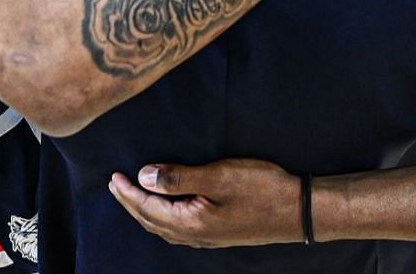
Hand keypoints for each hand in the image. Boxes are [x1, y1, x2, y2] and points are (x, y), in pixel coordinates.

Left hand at [108, 158, 301, 247]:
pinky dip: (162, 218)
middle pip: (151, 221)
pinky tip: (164, 209)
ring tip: (132, 195)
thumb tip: (143, 176)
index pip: (147, 208)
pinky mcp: (218, 234)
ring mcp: (208, 238)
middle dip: (130, 203)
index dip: (128, 193)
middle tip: (115, 184)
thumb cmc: (263, 189)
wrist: (302, 210)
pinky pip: (178, 230)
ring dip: (144, 211)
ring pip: (164, 228)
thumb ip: (178, 177)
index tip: (113, 176)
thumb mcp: (218, 176)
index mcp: (192, 223)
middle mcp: (196, 236)